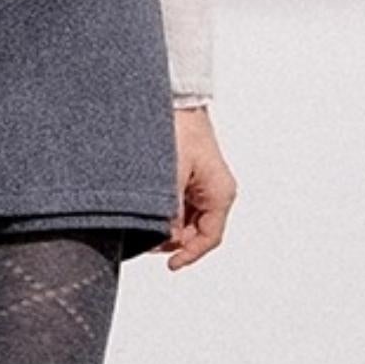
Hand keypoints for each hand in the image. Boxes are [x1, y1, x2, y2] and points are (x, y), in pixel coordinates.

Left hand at [157, 106, 235, 269]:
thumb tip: (165, 239)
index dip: (189, 255)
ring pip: (186, 220)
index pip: (209, 238)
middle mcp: (215, 191)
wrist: (174, 99)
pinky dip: (164, 211)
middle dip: (173, 240)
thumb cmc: (177, 130)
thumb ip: (169, 212)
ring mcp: (202, 185)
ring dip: (167, 224)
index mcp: (220, 193)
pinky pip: (179, 205)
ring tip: (144, 219)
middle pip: (196, 233)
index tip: (170, 264)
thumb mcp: (170, 177)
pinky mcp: (189, 177)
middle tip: (147, 238)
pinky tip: (147, 207)